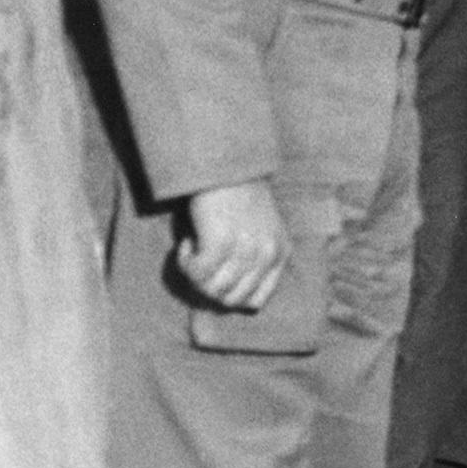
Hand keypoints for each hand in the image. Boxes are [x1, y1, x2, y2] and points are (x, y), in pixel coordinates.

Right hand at [178, 180, 287, 309]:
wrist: (226, 166)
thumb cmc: (237, 197)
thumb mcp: (259, 229)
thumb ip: (252, 259)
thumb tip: (225, 296)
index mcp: (280, 252)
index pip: (257, 301)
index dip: (230, 298)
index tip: (216, 279)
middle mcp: (267, 254)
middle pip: (231, 300)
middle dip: (208, 289)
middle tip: (199, 265)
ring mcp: (246, 249)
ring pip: (212, 290)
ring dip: (195, 275)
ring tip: (194, 250)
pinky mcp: (221, 243)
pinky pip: (196, 273)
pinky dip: (185, 262)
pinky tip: (186, 242)